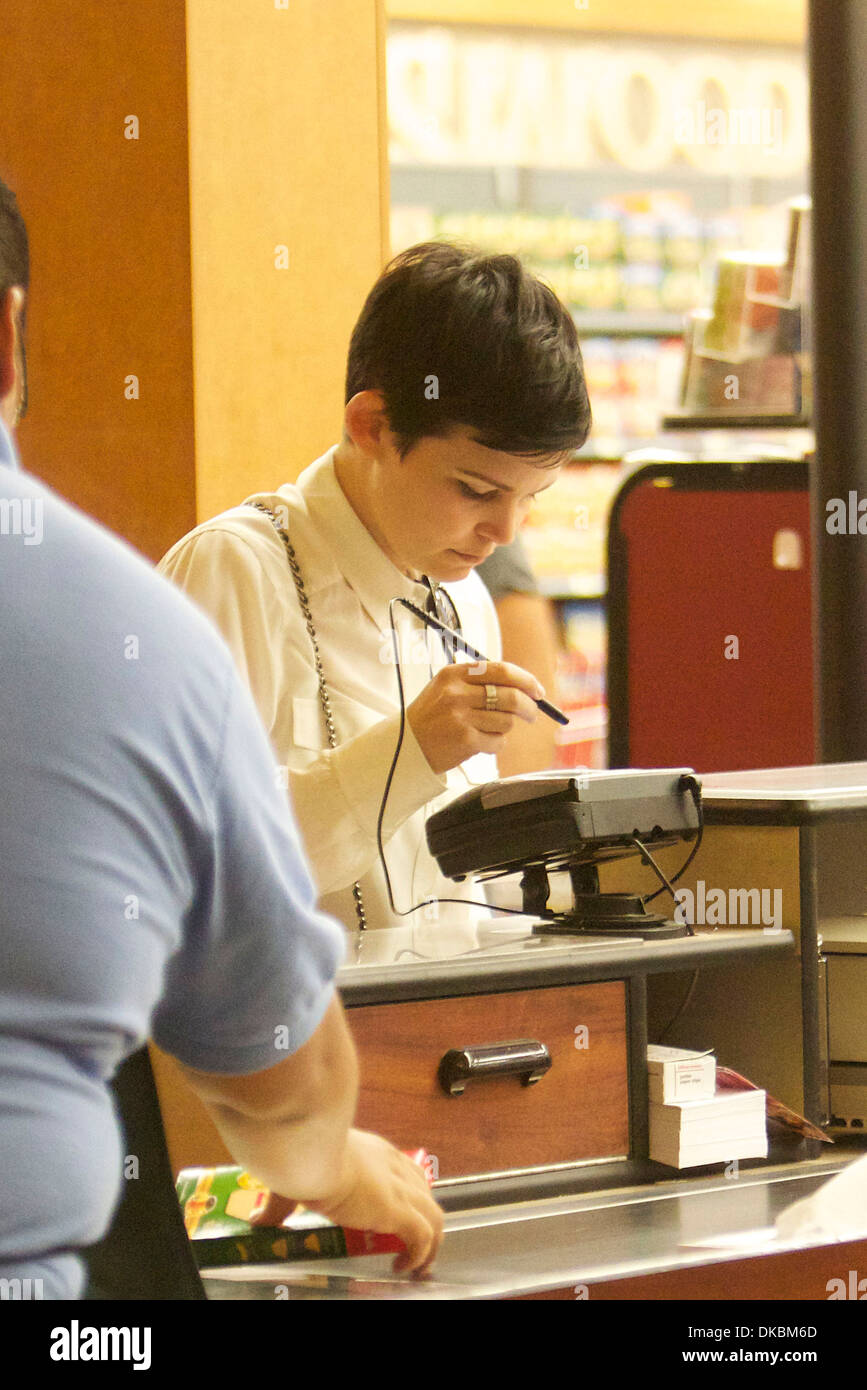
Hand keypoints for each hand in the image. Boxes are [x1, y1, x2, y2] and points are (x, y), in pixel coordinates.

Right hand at [303, 1129, 443, 1274]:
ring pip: (433, 1216)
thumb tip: (266, 1214)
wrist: (313, 1156)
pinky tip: (402, 1266)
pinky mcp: (397, 1210)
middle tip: (409, 1241)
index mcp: (376, 1152)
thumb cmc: (306, 1158)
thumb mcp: (308, 1170)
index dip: (410, 1193)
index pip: (406, 1170)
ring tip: (417, 1265)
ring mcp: (399, 1188)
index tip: (401, 1213)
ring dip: (430, 1243)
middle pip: (425, 1192)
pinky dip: (418, 1255)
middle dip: (423, 1218)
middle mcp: (394, 1166)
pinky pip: (422, 1237)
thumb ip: (294, 1193)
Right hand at [407, 659, 543, 775]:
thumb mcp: (447, 688)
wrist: (405, 745)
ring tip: (487, 730)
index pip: (502, 670)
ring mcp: (461, 717)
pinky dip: (495, 744)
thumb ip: (480, 682)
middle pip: (511, 696)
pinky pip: (498, 741)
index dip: (526, 680)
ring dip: (505, 728)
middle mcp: (457, 693)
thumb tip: (524, 688)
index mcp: (454, 674)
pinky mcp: (465, 740)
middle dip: (529, 707)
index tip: (537, 690)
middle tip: (532, 714)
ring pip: (507, 721)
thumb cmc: (432, 716)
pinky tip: (480, 742)